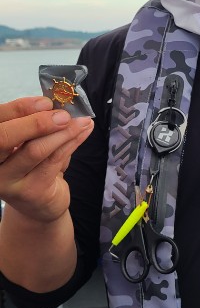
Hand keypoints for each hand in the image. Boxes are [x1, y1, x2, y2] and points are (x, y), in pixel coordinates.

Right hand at [0, 96, 93, 223]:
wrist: (38, 205)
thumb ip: (35, 125)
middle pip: (6, 138)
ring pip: (35, 150)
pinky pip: (53, 161)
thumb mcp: (28, 142)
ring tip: (82, 121)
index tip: (45, 101)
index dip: (19, 108)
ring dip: (63, 132)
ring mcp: (7, 180)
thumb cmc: (32, 166)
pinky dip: (72, 143)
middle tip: (64, 114)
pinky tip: (83, 132)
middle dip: (37, 123)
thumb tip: (58, 103)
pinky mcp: (30, 191)